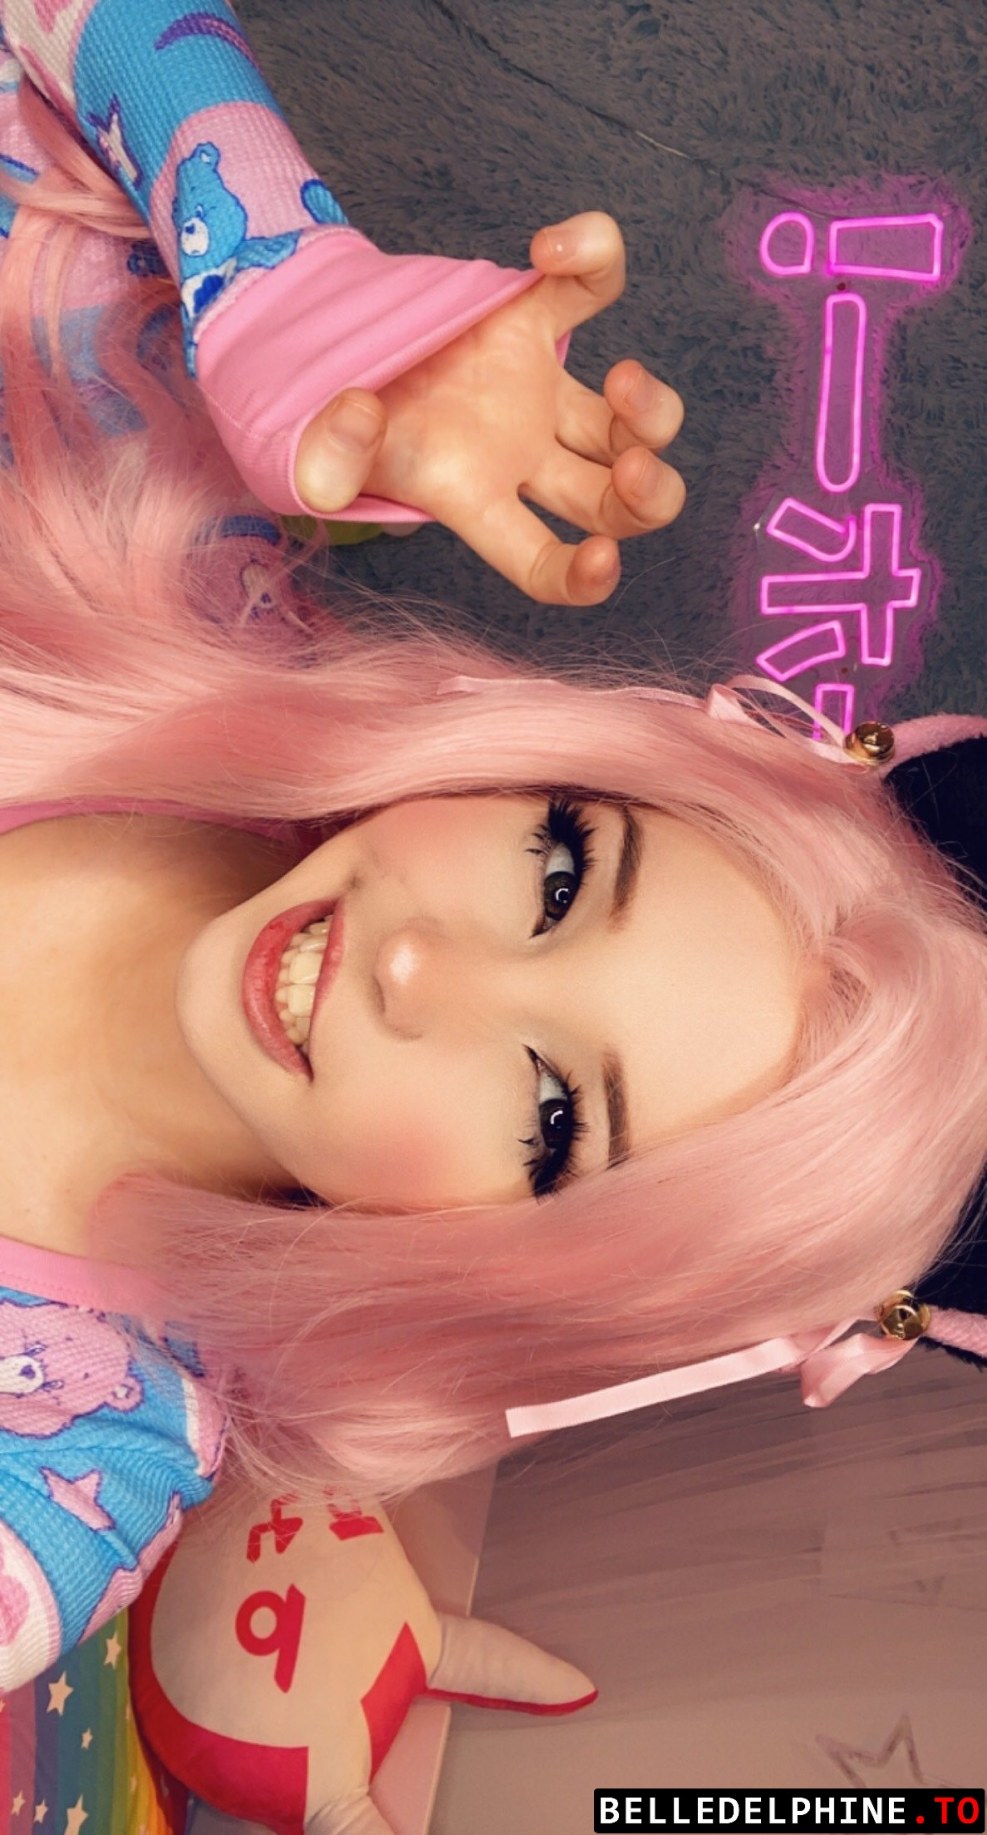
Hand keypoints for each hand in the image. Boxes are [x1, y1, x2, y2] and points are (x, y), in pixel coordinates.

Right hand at [294, 212, 683, 604]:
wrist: (317, 347)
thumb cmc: (322, 419)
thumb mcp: (310, 450)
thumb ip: (325, 455)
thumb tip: (360, 418)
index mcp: (472, 499)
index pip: (542, 564)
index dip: (583, 580)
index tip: (602, 558)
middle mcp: (518, 455)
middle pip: (612, 505)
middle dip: (644, 499)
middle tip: (631, 467)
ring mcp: (535, 391)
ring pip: (631, 421)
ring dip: (654, 412)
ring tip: (623, 377)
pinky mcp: (531, 319)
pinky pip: (592, 287)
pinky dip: (595, 259)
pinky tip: (552, 248)